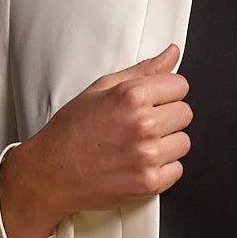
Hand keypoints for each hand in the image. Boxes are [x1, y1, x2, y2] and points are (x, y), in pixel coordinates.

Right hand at [0, 45, 191, 237]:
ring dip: (166, 143)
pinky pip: (177, 170)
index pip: (181, 85)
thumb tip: (172, 55)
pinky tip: (138, 163)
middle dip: (167, 116)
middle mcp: (142, 125)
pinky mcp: (149, 182)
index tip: (153, 101)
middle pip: (185, 113)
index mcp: (131, 96)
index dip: (166, 92)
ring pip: (183, 142)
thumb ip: (143, 71)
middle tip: (140, 124)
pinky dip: (162, 169)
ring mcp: (147, 156)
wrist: (51, 172)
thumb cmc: (71, 131)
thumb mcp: (101, 88)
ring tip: (137, 145)